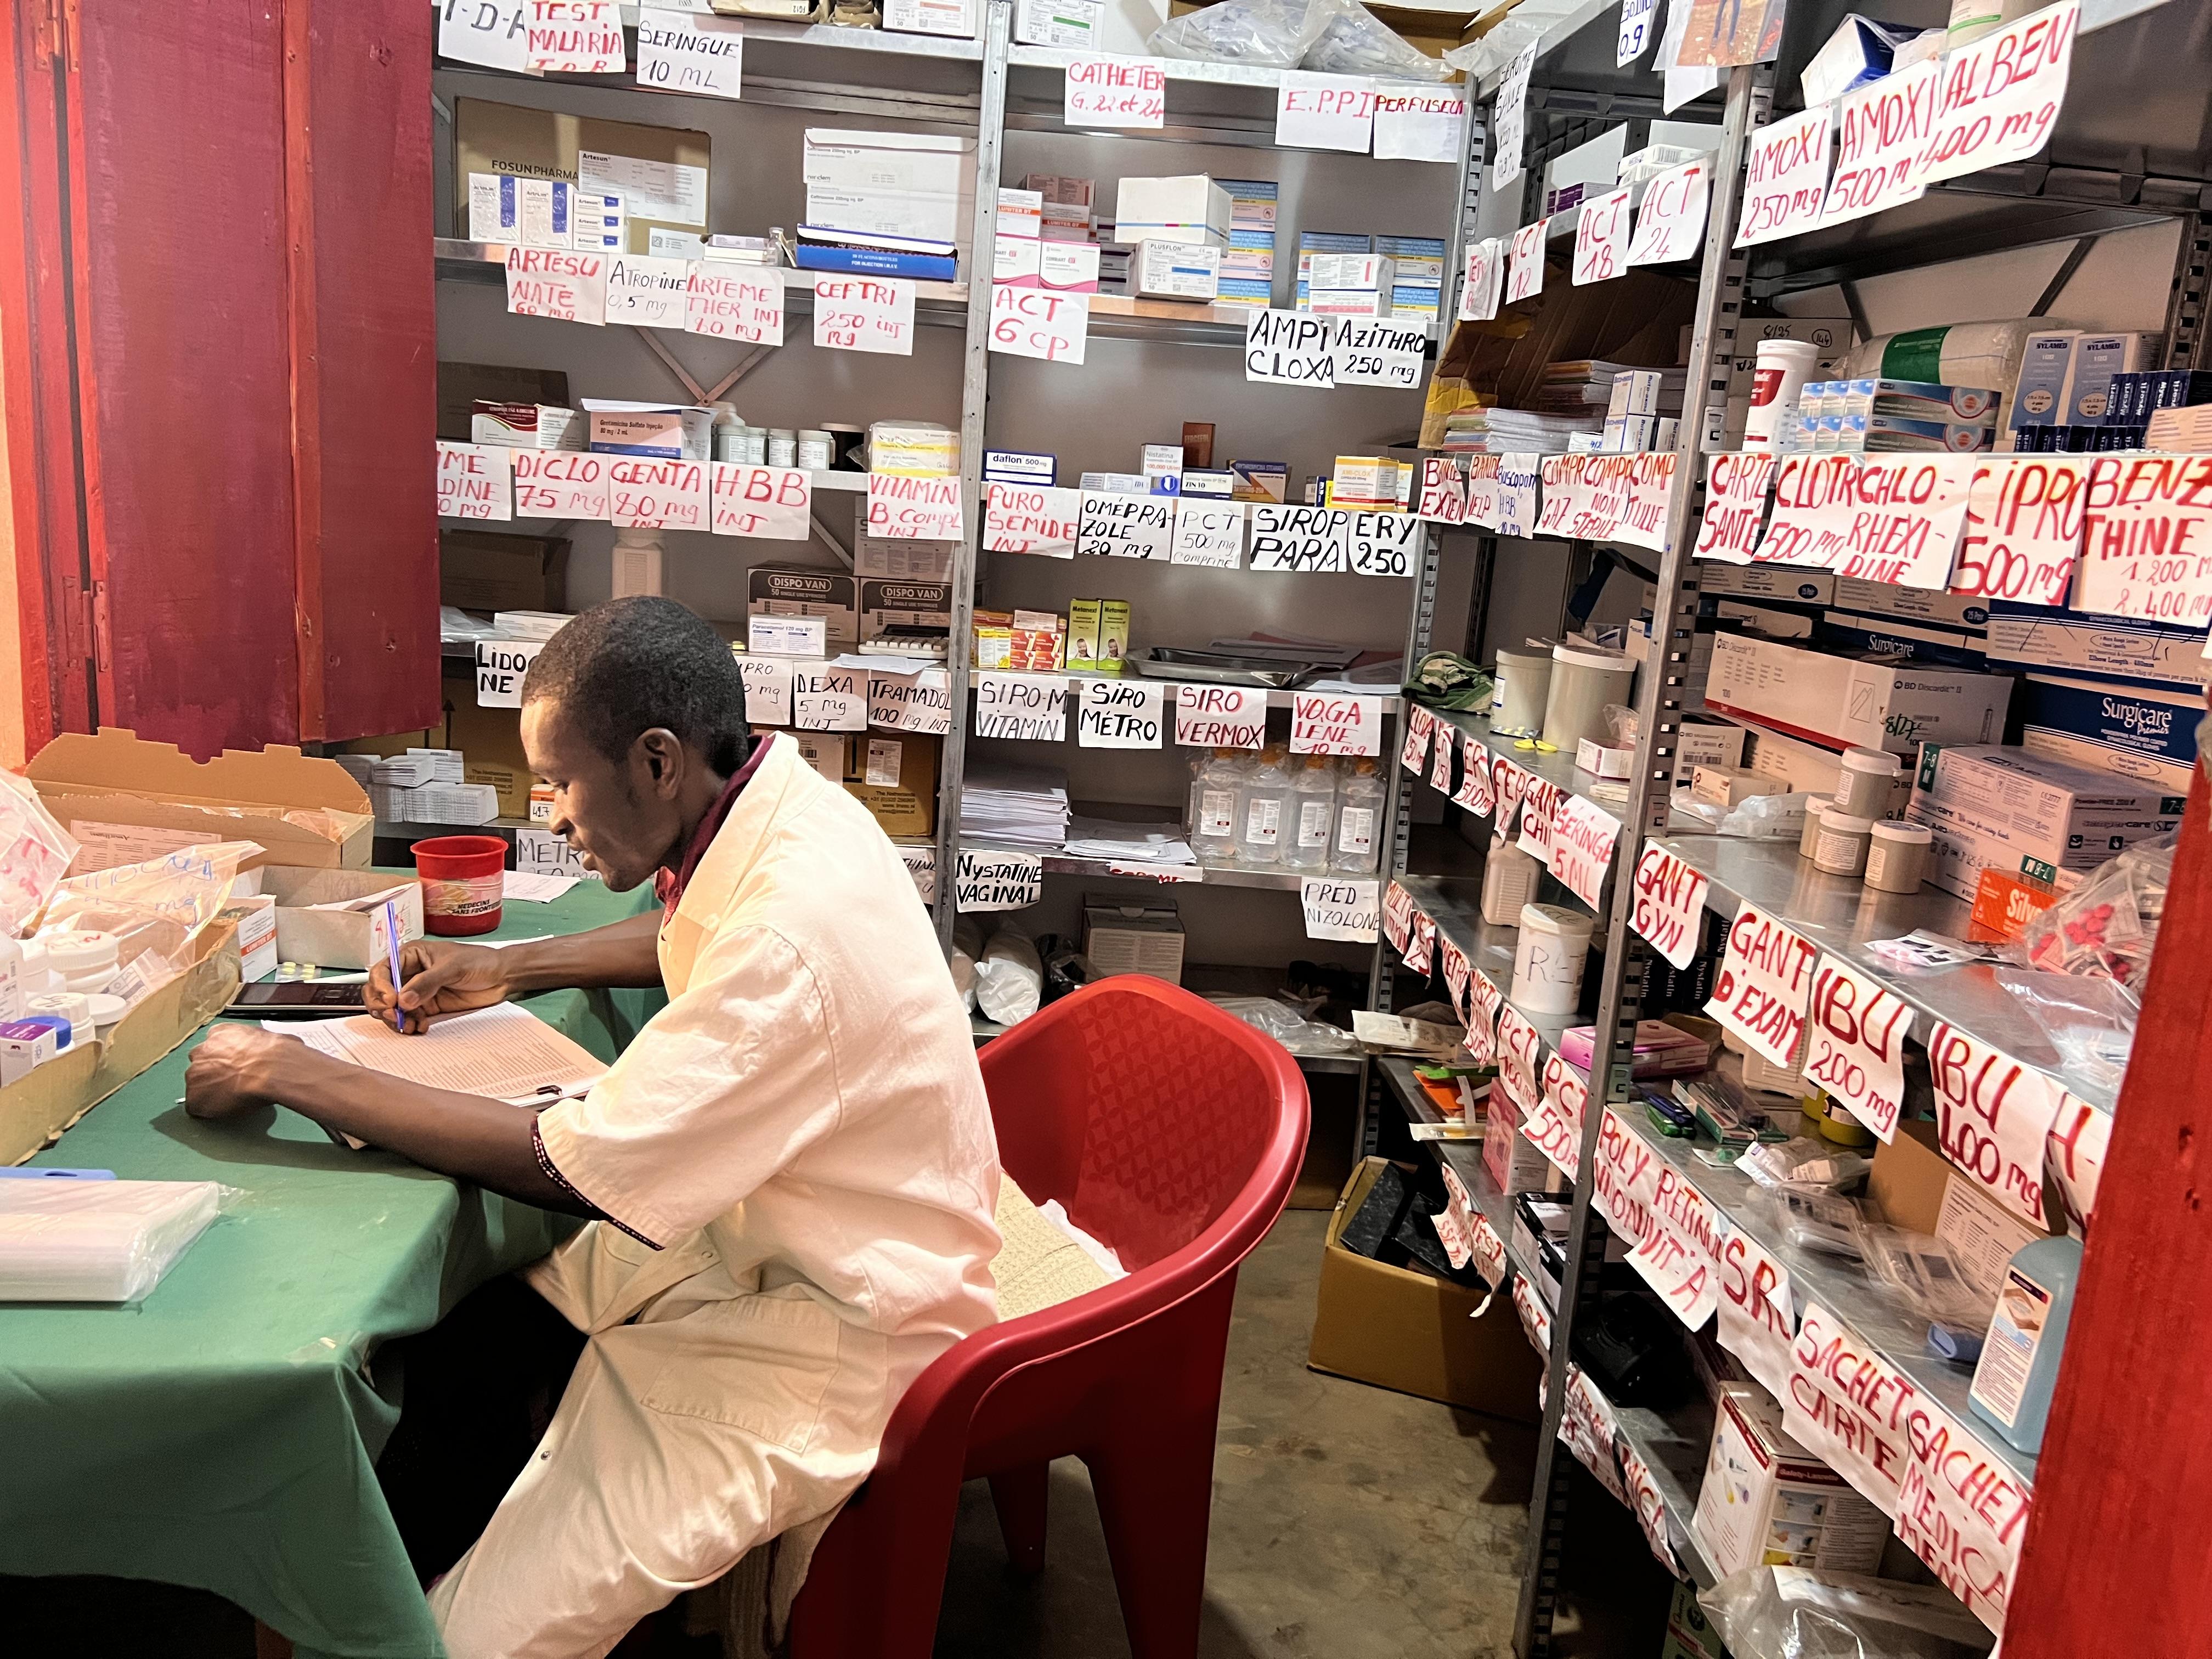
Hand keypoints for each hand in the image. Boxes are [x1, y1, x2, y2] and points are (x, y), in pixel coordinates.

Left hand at [184, 1024, 301, 1119]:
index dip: (226, 1059)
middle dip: (215, 1073)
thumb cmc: (278, 1053)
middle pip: (202, 1064)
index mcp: (220, 1033)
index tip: (237, 1066)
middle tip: (235, 1081)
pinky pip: (198, 1106)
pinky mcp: (195, 1098)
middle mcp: (202, 1051)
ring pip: (198, 1084)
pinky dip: (210, 1109)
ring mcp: (195, 1074)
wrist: (272, 1070)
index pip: (215, 1046)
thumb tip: (273, 1047)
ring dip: (212, 1090)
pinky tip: (228, 1107)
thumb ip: (259, 1042)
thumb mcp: (270, 1038)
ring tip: (234, 1096)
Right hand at [366, 939, 512, 1033]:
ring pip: (392, 1008)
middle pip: (381, 991)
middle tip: (394, 1016)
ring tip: (410, 1026)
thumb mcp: (452, 968)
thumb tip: (404, 999)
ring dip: (396, 1020)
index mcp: (411, 955)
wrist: (502, 977)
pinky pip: (409, 1018)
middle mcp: (410, 973)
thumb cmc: (480, 962)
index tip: (391, 1000)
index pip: (383, 970)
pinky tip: (421, 1027)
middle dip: (382, 1006)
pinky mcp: (427, 1007)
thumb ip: (427, 983)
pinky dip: (410, 1025)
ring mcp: (417, 992)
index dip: (381, 986)